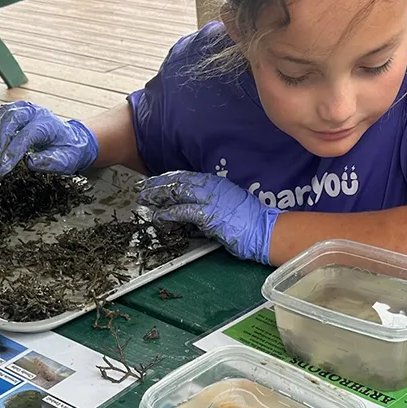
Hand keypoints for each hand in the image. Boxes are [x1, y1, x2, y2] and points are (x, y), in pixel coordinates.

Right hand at [0, 101, 98, 177]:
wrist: (71, 140)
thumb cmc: (67, 151)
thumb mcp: (66, 160)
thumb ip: (50, 162)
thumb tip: (29, 162)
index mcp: (49, 123)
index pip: (26, 136)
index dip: (11, 154)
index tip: (0, 171)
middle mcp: (35, 112)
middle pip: (11, 119)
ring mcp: (24, 109)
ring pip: (1, 116)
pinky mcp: (14, 111)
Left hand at [138, 171, 280, 264]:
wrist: (264, 230)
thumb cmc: (251, 220)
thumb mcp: (231, 203)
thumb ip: (213, 201)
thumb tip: (197, 207)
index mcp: (217, 183)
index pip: (187, 177)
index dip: (169, 178)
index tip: (156, 180)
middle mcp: (212, 187)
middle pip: (178, 181)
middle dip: (157, 184)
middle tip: (142, 188)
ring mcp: (209, 200)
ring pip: (176, 193)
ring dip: (158, 196)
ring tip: (144, 199)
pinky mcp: (208, 215)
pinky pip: (182, 212)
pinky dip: (168, 213)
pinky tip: (158, 215)